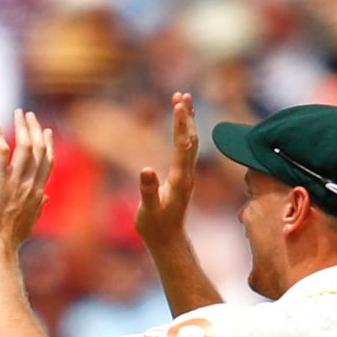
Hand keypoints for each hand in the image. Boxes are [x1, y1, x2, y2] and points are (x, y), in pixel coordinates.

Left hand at [0, 109, 53, 250]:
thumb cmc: (8, 239)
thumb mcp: (28, 223)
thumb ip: (38, 208)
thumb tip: (45, 199)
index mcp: (37, 194)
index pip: (47, 163)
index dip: (47, 145)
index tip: (46, 131)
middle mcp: (29, 185)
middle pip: (38, 150)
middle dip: (35, 129)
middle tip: (28, 115)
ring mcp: (14, 182)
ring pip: (25, 147)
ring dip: (22, 127)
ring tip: (18, 113)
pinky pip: (1, 152)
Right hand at [134, 91, 197, 246]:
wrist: (168, 240)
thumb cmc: (155, 227)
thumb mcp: (148, 211)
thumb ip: (148, 191)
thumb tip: (145, 169)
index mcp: (179, 180)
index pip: (182, 147)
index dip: (180, 125)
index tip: (179, 105)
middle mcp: (187, 174)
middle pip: (190, 139)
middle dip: (186, 117)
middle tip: (182, 95)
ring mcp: (187, 174)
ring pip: (191, 141)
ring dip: (188, 120)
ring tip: (182, 99)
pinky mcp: (183, 176)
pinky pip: (186, 148)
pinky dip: (184, 131)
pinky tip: (182, 122)